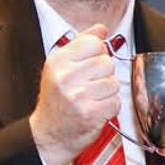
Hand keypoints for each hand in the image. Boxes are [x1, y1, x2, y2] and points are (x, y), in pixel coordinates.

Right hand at [29, 24, 119, 164]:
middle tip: (90, 86)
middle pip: (107, 62)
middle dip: (103, 75)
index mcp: (58, 61)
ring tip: (92, 99)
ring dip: (108, 93)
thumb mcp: (61, 67)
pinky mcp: (90, 114)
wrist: (48, 136)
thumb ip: (82, 44)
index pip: (94, 43)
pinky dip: (110, 107)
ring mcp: (78, 96)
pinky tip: (96, 110)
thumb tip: (102, 28)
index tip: (89, 65)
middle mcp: (66, 77)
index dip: (98, 54)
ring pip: (114, 82)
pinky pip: (115, 101)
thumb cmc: (57, 101)